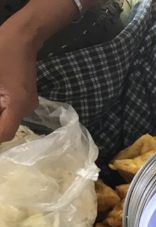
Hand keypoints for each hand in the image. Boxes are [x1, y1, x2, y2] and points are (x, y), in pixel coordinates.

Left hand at [0, 24, 39, 141]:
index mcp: (17, 105)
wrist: (22, 36)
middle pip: (5, 127)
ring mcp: (27, 103)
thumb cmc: (2, 51)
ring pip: (7, 118)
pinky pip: (9, 108)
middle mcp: (26, 108)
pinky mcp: (24, 96)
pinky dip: (0, 108)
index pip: (5, 133)